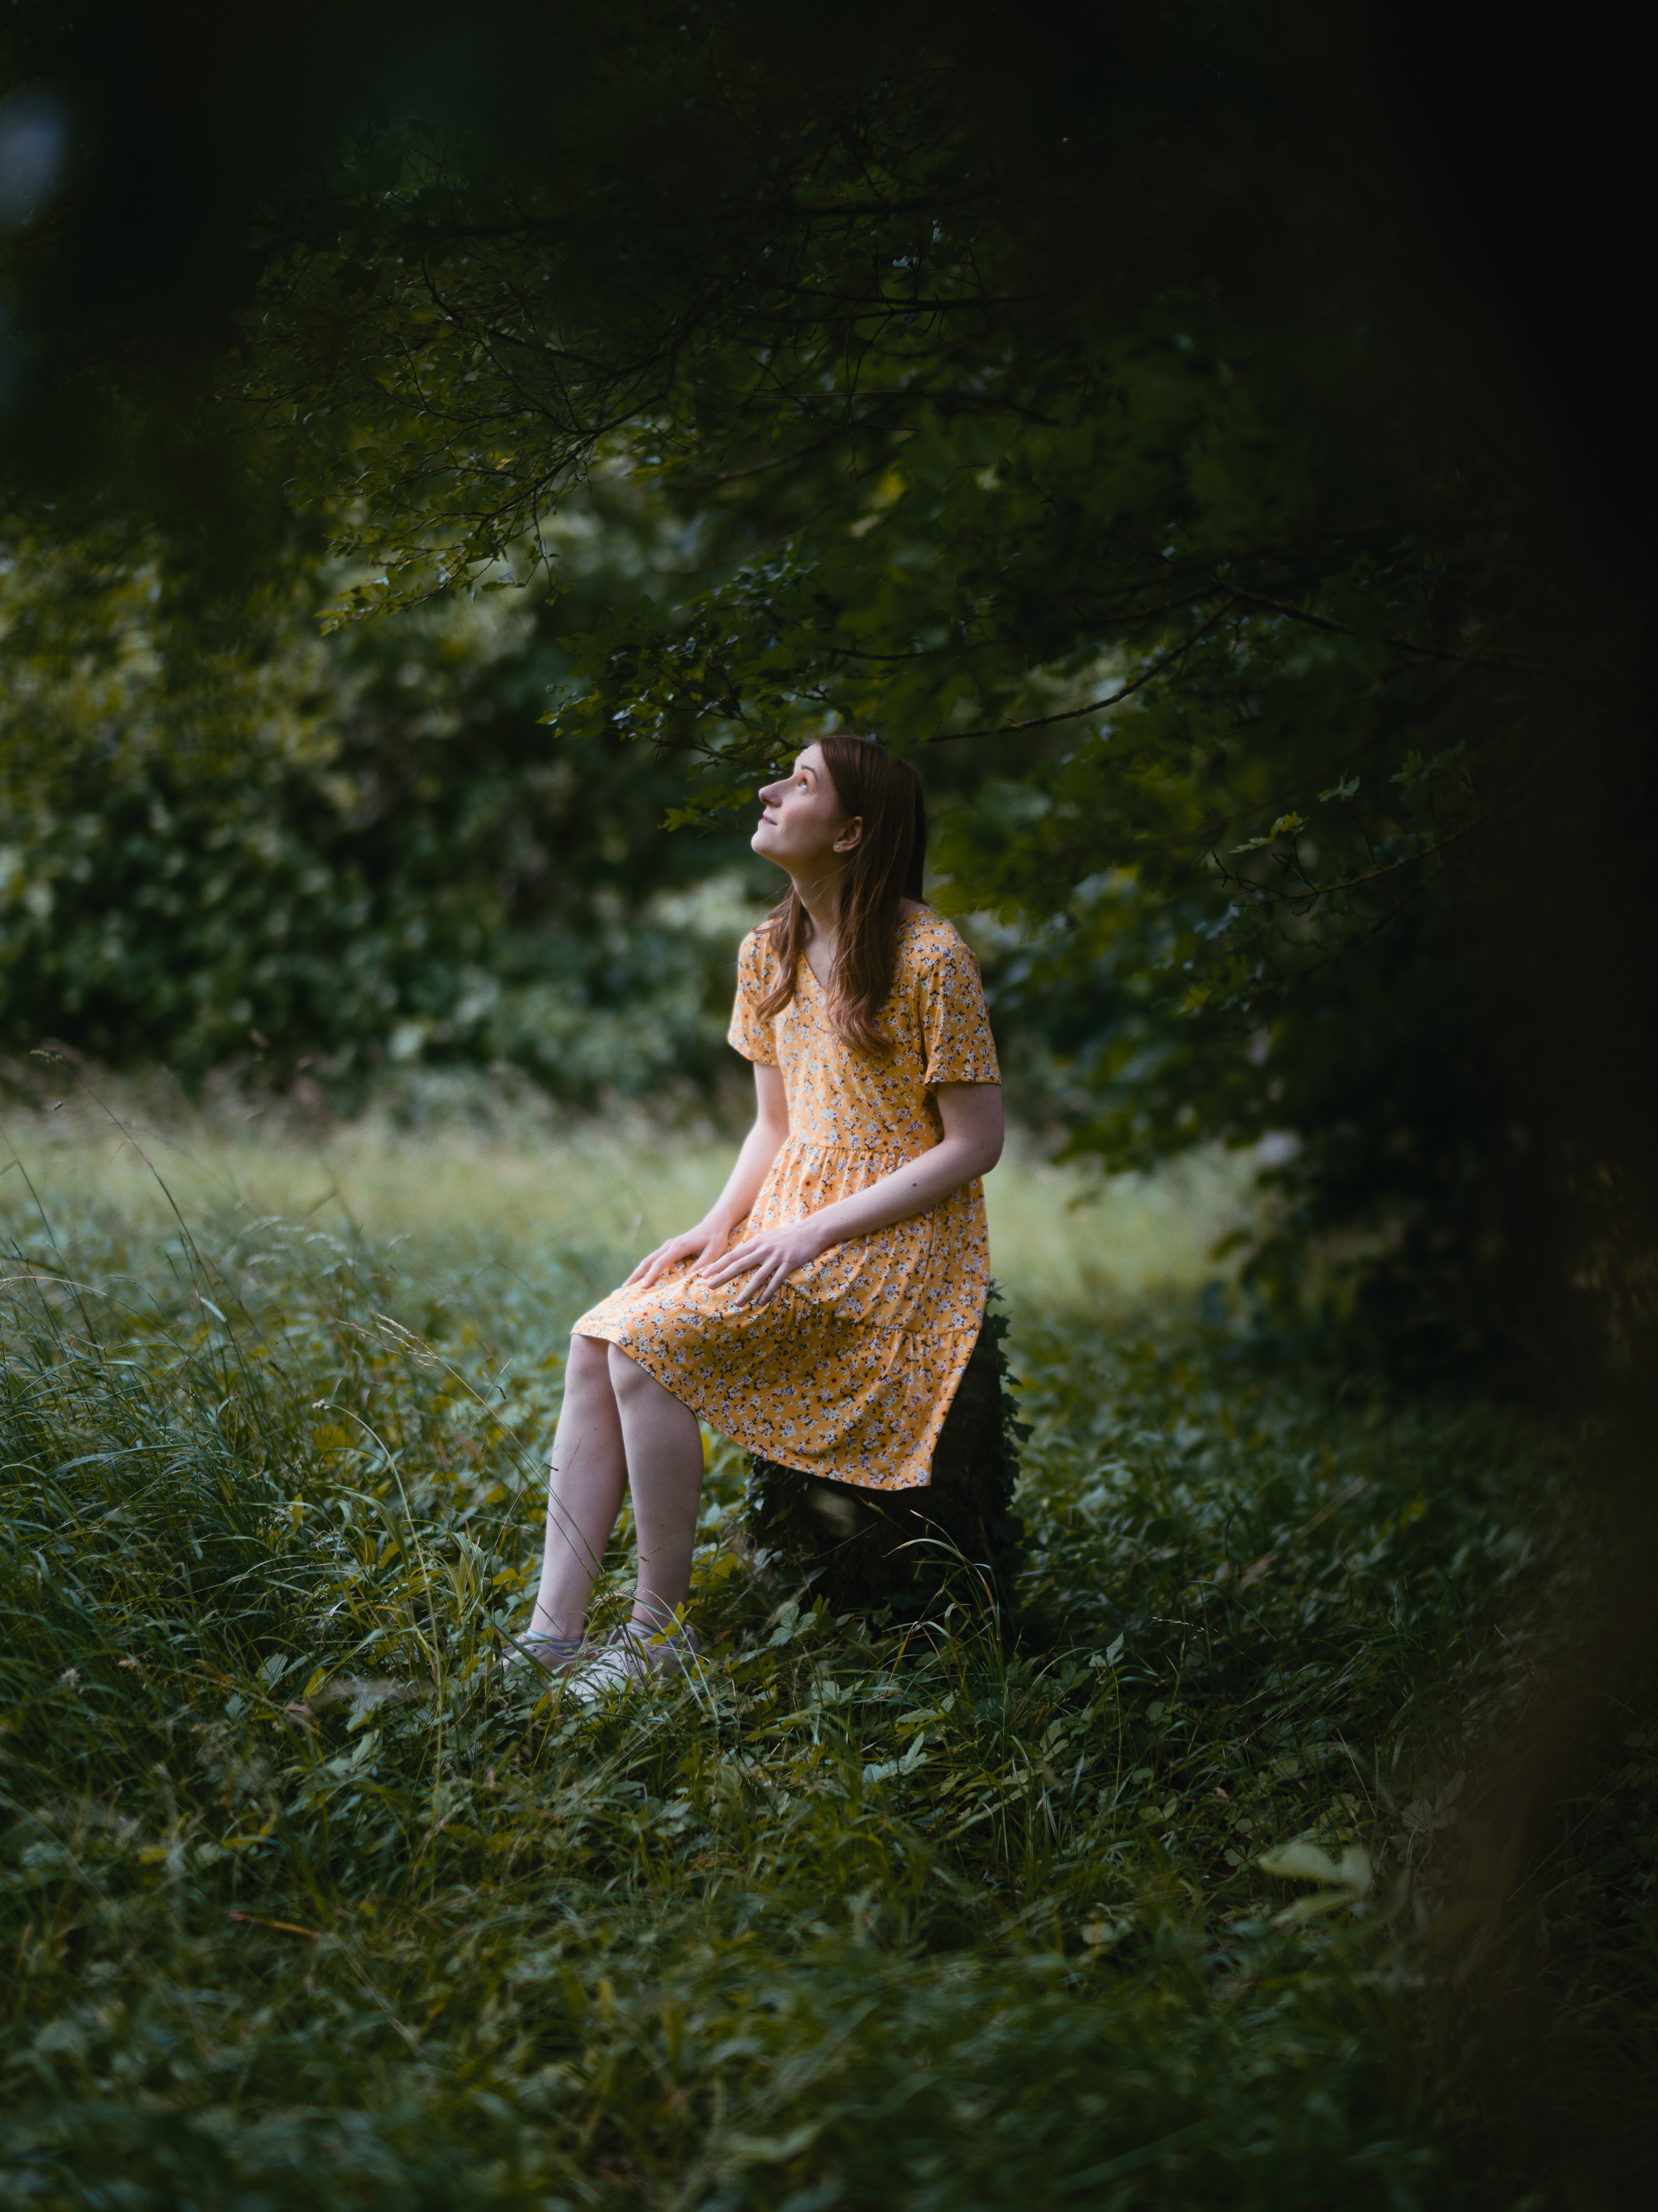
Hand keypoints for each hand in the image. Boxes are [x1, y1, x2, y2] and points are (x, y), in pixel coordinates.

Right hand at [623, 1221, 732, 1290]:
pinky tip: (642, 1278)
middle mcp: (670, 1245)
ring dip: (638, 1272)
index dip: (651, 1275)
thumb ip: (701, 1266)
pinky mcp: (669, 1248)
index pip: (660, 1263)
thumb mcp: (713, 1253)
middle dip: (636, 1275)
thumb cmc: (715, 1239)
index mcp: (678, 1247)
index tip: (642, 1287)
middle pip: (648, 1261)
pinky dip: (645, 1269)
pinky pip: (654, 1259)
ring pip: (648, 1259)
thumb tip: (686, 1280)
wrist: (714, 1225)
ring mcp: (668, 1246)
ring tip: (627, 1286)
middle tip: (624, 1289)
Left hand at [694, 1218, 829, 1308]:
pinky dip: (768, 1292)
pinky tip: (761, 1302)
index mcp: (756, 1242)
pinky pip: (776, 1281)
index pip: (732, 1255)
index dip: (717, 1265)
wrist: (811, 1231)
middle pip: (739, 1264)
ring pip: (758, 1276)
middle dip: (722, 1275)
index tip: (703, 1273)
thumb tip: (739, 1256)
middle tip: (709, 1286)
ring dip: (747, 1291)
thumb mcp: (767, 1237)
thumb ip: (753, 1247)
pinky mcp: (789, 1263)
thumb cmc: (788, 1236)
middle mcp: (763, 1249)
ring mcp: (776, 1256)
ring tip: (737, 1303)